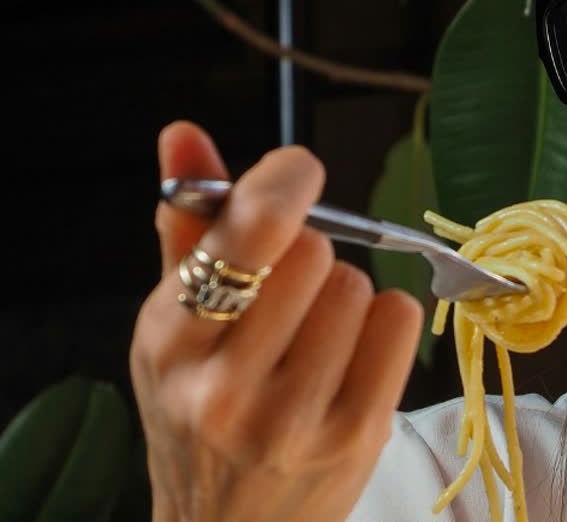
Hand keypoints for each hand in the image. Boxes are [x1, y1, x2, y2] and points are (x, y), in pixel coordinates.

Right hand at [131, 121, 423, 521]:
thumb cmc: (201, 416)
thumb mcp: (174, 329)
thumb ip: (187, 226)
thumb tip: (185, 132)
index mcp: (168, 343)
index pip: (242, 236)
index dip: (281, 182)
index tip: (296, 170)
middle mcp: (224, 387)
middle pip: (312, 250)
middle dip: (309, 250)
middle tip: (291, 290)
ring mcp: (293, 418)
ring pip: (357, 285)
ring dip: (346, 293)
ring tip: (315, 335)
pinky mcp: (355, 435)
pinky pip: (398, 320)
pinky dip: (385, 322)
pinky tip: (352, 354)